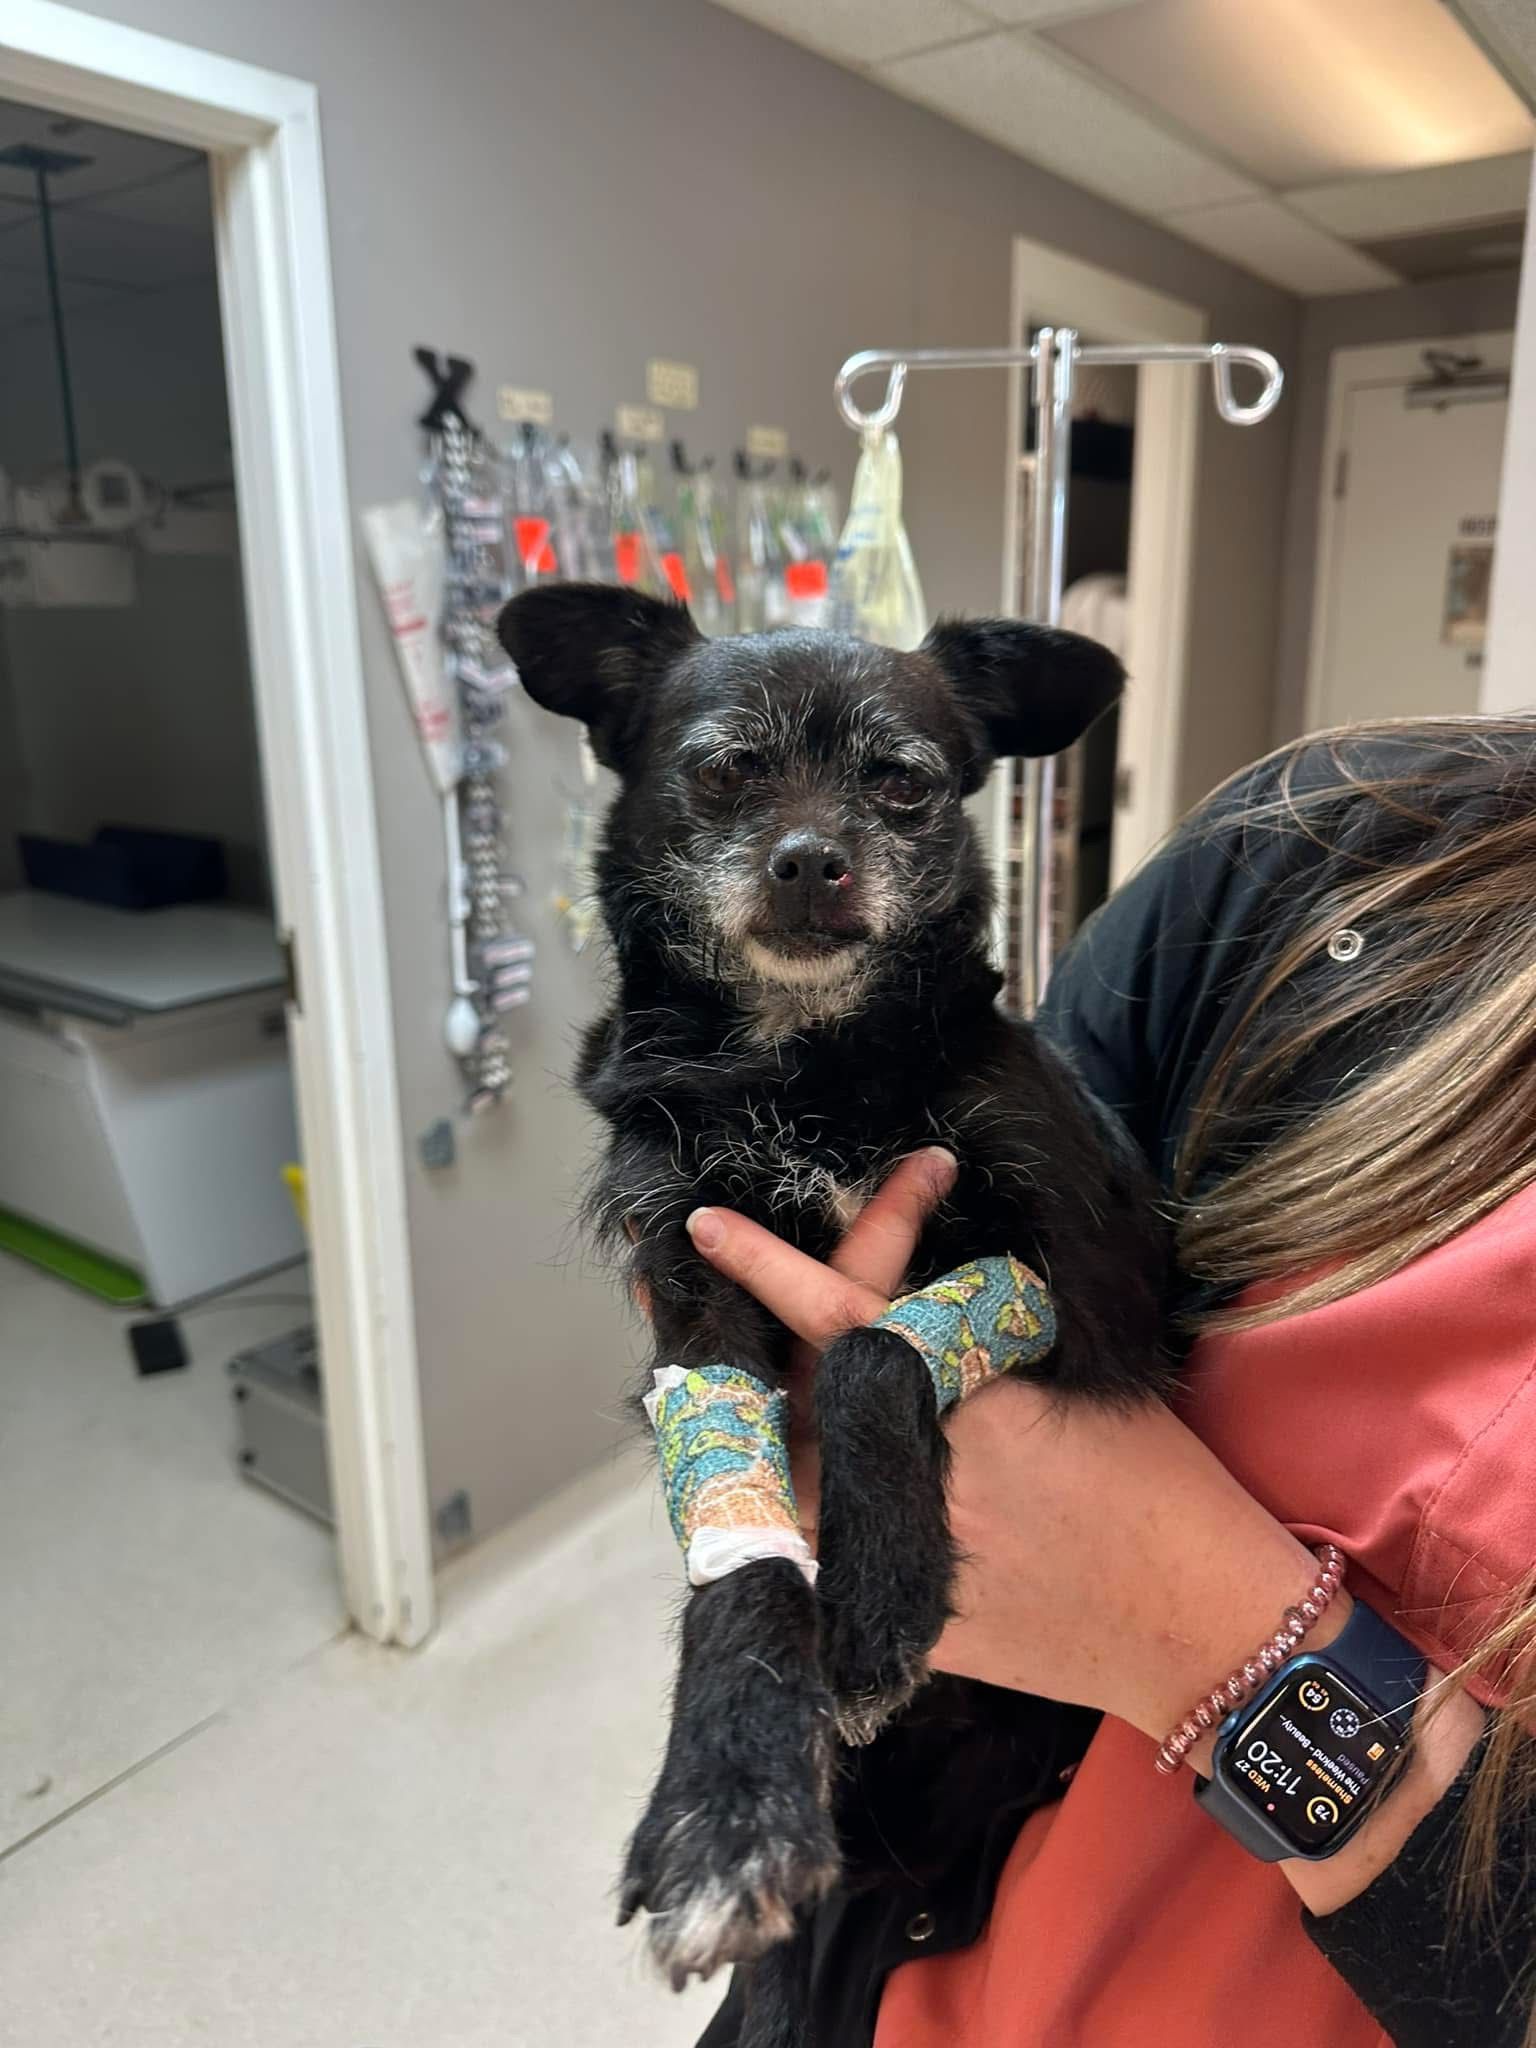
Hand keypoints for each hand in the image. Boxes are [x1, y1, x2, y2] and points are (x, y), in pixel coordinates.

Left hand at [690, 1183, 1316, 1734]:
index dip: (766, 1263)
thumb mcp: (1071, 1371)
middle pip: (784, 1394)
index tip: (703, 1225)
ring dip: (752, 1416)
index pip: (837, 1314)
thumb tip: (896, 1295)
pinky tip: (775, 1456)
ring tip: (715, 1363)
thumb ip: (972, 1336)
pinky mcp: (888, 1621)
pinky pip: (813, 1542)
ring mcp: (888, 1560)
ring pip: (778, 1472)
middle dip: (735, 1335)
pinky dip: (794, 1492)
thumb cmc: (1159, 1484)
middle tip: (677, 1290)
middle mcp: (905, 1481)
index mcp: (959, 1402)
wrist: (1200, 1627)